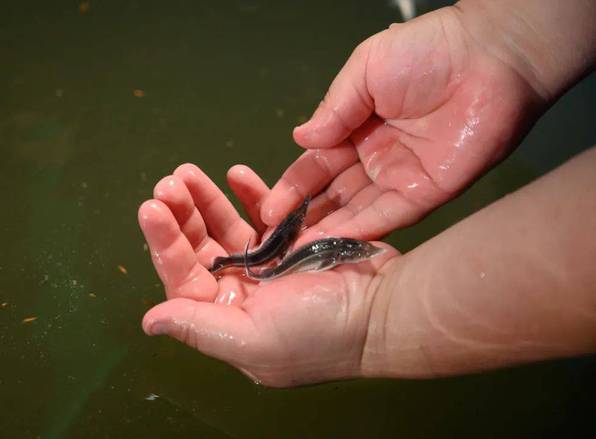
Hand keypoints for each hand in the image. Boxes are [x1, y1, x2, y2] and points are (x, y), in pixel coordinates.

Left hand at [138, 164, 395, 386]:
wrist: (383, 311)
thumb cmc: (319, 333)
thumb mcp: (252, 340)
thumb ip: (198, 327)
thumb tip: (150, 322)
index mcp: (226, 318)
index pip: (182, 277)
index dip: (163, 243)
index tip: (150, 208)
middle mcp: (241, 291)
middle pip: (199, 247)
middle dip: (181, 215)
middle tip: (167, 182)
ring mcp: (265, 263)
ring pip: (224, 225)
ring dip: (206, 198)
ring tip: (187, 171)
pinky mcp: (291, 239)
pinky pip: (262, 212)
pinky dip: (248, 193)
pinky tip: (236, 173)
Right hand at [260, 5, 545, 241]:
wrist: (487, 56)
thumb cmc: (424, 53)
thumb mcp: (364, 71)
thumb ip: (333, 110)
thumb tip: (299, 139)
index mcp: (356, 129)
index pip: (317, 166)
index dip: (293, 187)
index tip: (268, 209)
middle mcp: (374, 159)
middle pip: (332, 195)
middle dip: (304, 217)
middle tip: (275, 241)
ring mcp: (399, 179)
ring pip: (355, 212)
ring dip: (326, 232)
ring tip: (294, 253)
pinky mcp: (425, 194)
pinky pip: (387, 216)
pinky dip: (360, 232)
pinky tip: (332, 245)